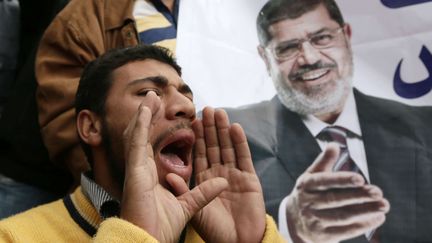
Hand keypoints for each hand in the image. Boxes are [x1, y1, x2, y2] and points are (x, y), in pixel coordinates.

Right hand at [120, 92, 227, 242]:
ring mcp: (136, 168)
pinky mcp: (133, 171)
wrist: (148, 241)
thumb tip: (223, 181)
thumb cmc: (161, 228)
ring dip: (145, 113)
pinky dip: (140, 124)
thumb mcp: (190, 206)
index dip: (162, 128)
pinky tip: (146, 108)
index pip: (157, 145)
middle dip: (151, 115)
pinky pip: (136, 142)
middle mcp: (142, 168)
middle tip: (155, 97)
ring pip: (138, 133)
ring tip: (151, 95)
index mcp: (152, 175)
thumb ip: (204, 192)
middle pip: (145, 135)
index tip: (171, 114)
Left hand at [189, 107, 265, 242]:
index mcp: (204, 180)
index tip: (192, 120)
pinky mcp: (250, 179)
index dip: (197, 137)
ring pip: (228, 147)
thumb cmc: (214, 231)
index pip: (199, 153)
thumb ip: (184, 192)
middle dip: (210, 128)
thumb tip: (169, 175)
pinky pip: (244, 157)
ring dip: (224, 129)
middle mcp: (219, 174)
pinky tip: (235, 128)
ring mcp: (235, 175)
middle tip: (206, 108)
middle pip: (214, 146)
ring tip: (219, 112)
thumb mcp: (193, 211)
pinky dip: (240, 143)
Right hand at [285, 143, 389, 242]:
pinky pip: (346, 231)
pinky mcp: (324, 235)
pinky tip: (378, 218)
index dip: (341, 180)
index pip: (324, 182)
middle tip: (377, 192)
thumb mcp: (311, 176)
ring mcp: (315, 221)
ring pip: (342, 216)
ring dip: (365, 211)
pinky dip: (363, 225)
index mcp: (306, 185)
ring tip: (383, 205)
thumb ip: (323, 161)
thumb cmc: (309, 193)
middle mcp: (309, 203)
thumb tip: (334, 145)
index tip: (360, 178)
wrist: (294, 222)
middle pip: (334, 200)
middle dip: (357, 196)